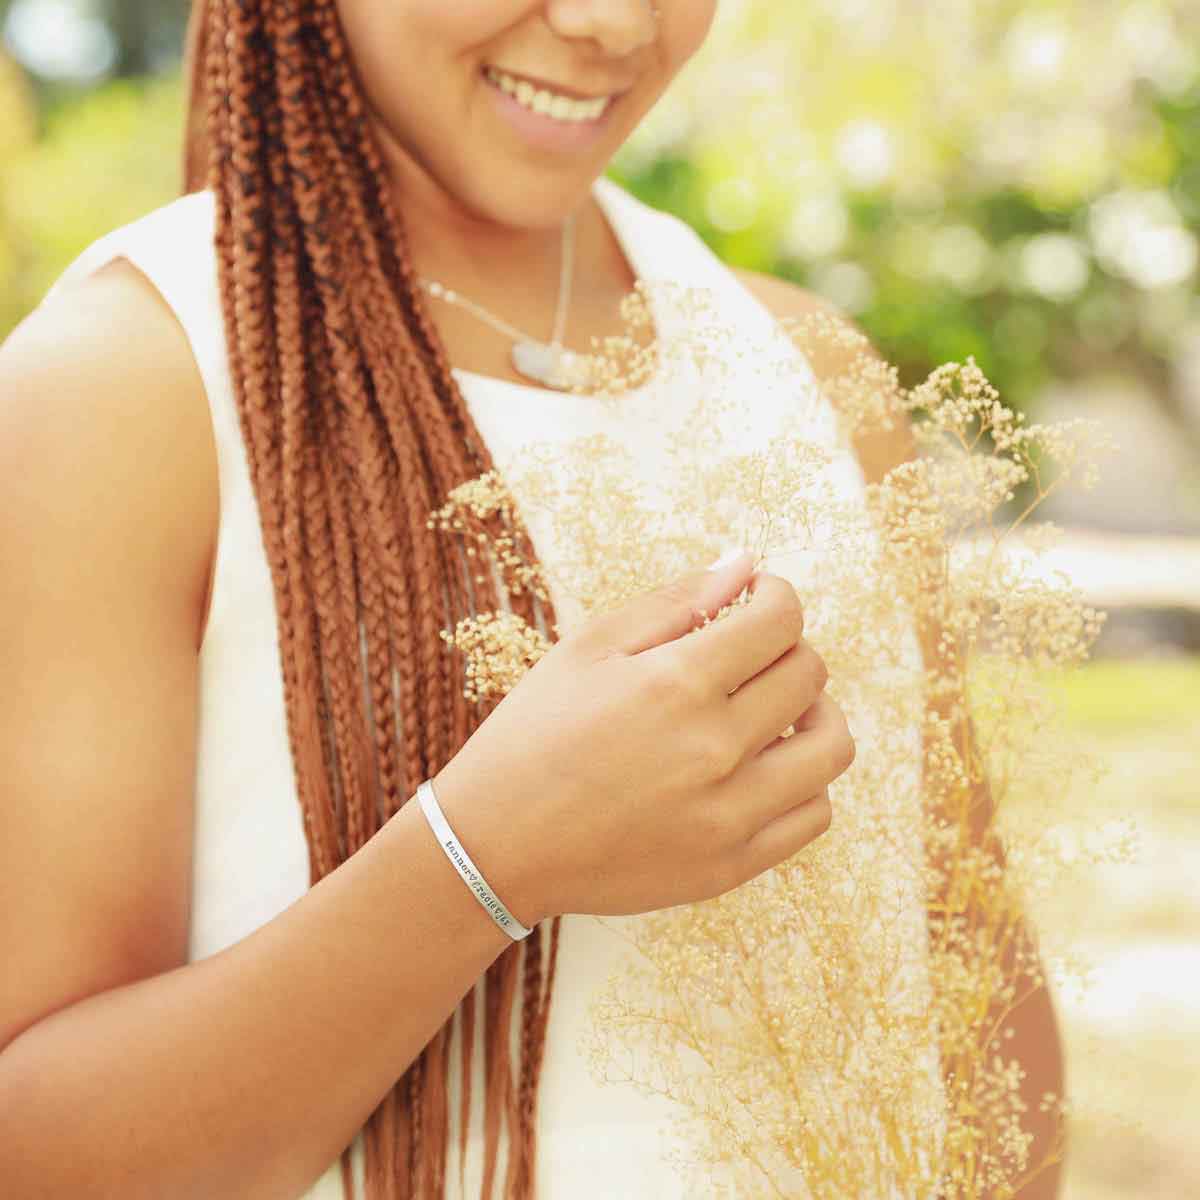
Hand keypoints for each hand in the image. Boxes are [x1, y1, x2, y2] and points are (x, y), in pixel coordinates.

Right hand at [430, 550, 853, 924]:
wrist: (495, 846)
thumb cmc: (532, 735)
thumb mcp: (587, 649)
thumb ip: (673, 602)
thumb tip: (744, 563)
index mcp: (676, 683)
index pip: (780, 620)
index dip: (776, 596)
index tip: (756, 599)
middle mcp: (714, 748)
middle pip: (809, 674)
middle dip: (788, 647)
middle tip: (752, 654)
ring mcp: (729, 813)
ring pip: (831, 747)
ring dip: (815, 713)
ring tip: (776, 711)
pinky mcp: (732, 865)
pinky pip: (813, 814)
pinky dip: (805, 780)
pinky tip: (765, 766)